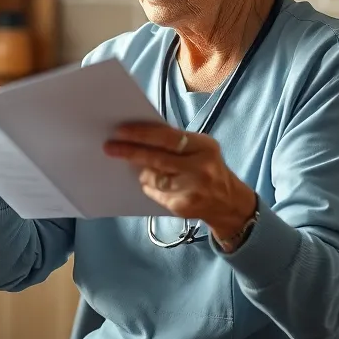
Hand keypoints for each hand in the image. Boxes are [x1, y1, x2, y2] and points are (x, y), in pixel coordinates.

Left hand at [103, 124, 256, 247]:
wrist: (229, 203)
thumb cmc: (207, 168)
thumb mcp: (199, 150)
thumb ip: (174, 142)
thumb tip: (138, 134)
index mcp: (204, 147)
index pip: (167, 137)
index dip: (141, 134)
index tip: (120, 131)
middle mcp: (201, 168)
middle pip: (157, 158)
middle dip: (130, 152)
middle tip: (109, 147)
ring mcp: (192, 189)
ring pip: (153, 177)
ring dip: (141, 172)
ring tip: (135, 167)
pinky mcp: (182, 206)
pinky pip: (155, 193)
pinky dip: (149, 186)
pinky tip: (149, 183)